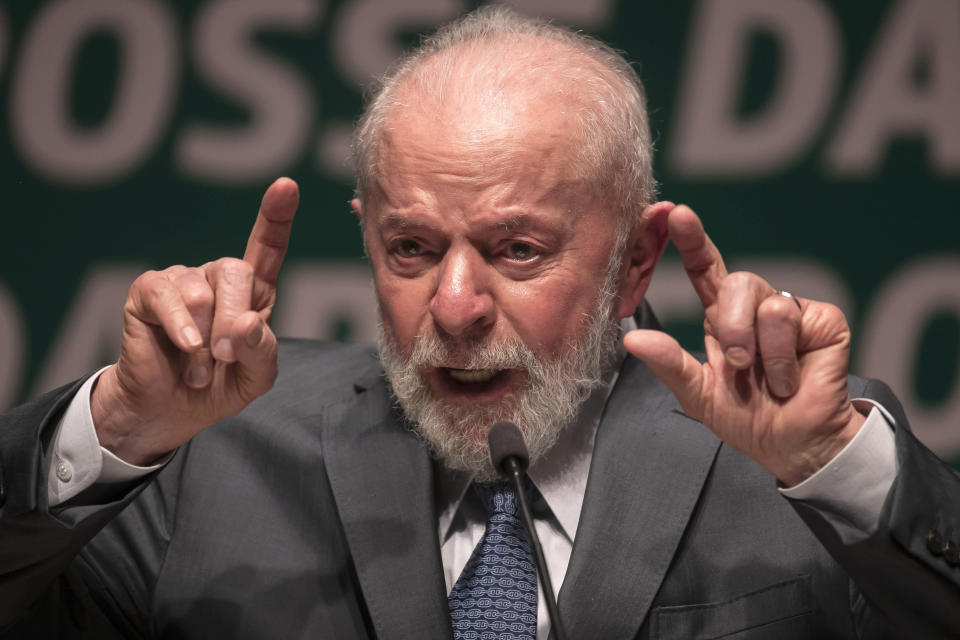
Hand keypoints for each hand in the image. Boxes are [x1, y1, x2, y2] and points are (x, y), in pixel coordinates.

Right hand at [91, 178, 298, 464]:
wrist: (170, 410)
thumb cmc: (219, 387)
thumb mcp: (255, 377)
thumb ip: (260, 350)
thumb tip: (245, 322)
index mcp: (252, 294)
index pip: (267, 247)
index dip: (276, 216)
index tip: (287, 185)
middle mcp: (217, 278)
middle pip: (236, 271)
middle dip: (235, 318)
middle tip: (228, 356)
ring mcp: (181, 281)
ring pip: (200, 290)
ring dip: (204, 338)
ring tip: (200, 368)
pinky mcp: (148, 293)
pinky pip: (165, 295)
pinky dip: (179, 325)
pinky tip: (186, 348)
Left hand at [624, 203, 864, 485]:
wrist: (791, 444)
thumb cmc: (746, 417)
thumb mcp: (697, 394)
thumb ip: (668, 364)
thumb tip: (631, 340)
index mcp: (721, 317)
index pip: (704, 269)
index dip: (693, 240)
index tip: (676, 214)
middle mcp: (754, 307)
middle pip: (737, 280)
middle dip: (731, 326)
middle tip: (738, 364)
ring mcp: (790, 311)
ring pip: (765, 300)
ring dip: (759, 349)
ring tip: (768, 379)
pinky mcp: (822, 320)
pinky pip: (791, 317)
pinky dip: (783, 357)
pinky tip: (791, 379)